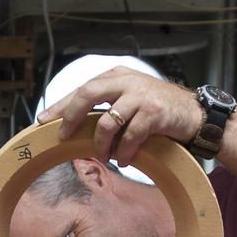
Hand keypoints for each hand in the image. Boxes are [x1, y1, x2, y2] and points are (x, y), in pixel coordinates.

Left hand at [36, 66, 205, 166]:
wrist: (194, 115)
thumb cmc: (158, 111)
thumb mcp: (129, 100)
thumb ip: (106, 105)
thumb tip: (73, 123)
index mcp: (117, 76)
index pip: (82, 88)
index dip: (61, 105)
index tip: (42, 121)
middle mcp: (127, 81)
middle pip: (88, 93)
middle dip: (71, 117)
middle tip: (64, 137)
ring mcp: (141, 96)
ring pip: (107, 121)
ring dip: (101, 144)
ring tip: (106, 155)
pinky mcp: (154, 113)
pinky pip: (129, 137)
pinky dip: (123, 153)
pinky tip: (124, 160)